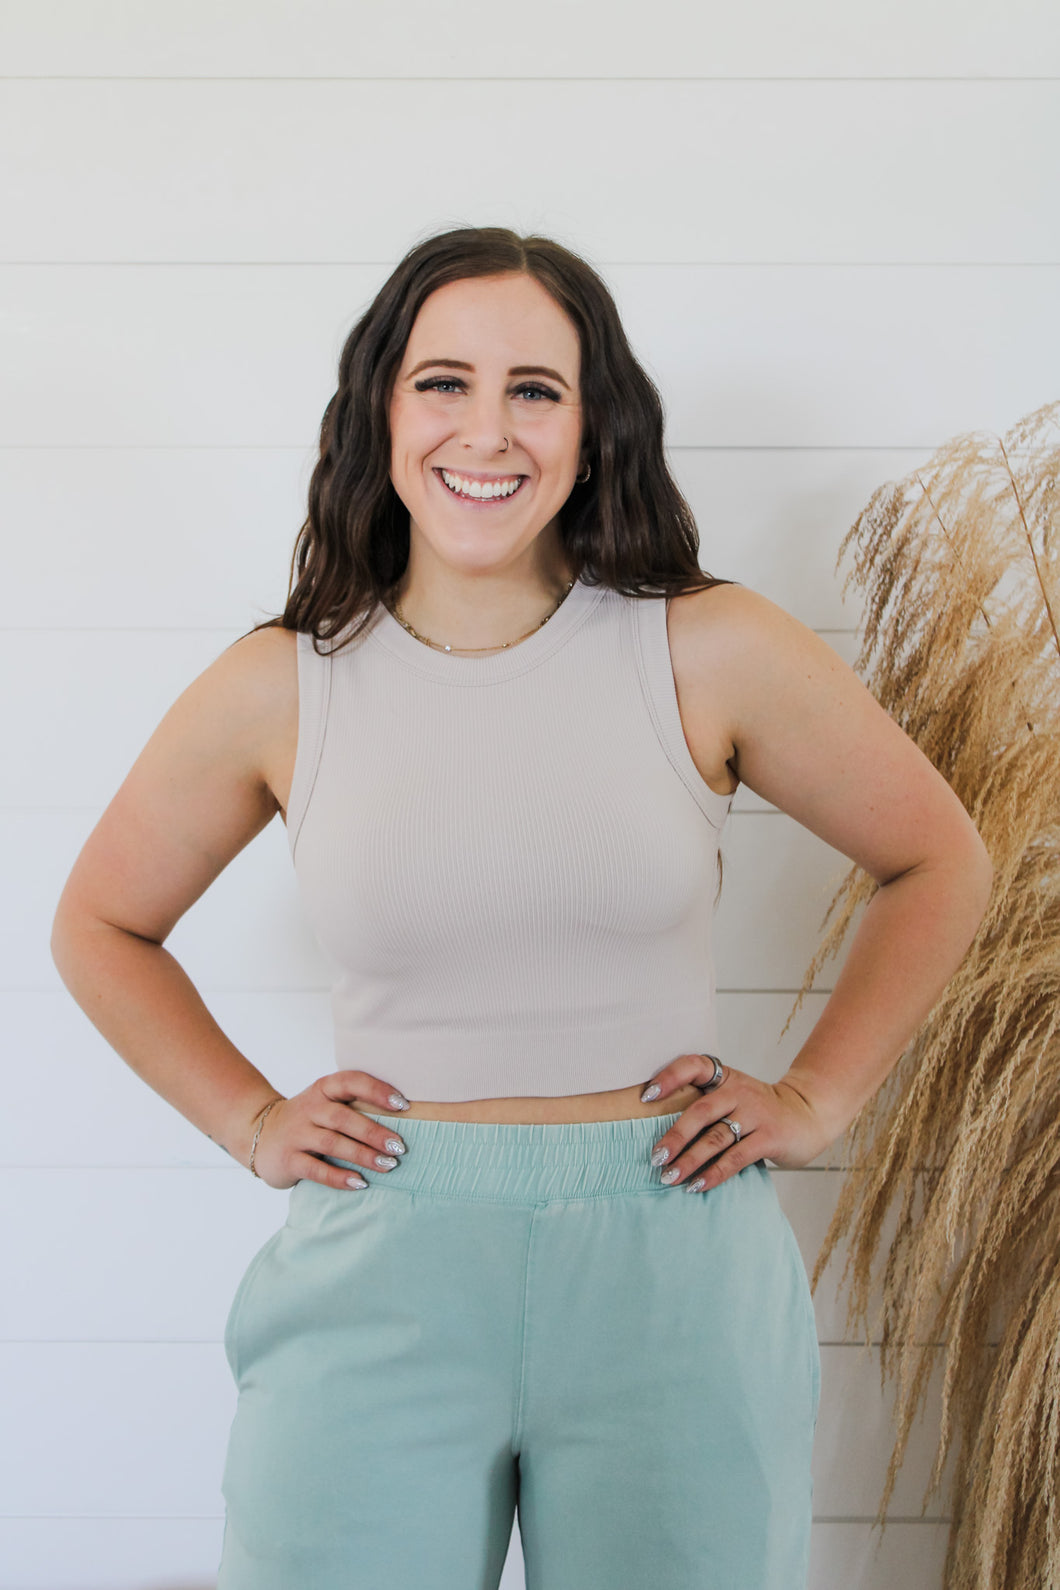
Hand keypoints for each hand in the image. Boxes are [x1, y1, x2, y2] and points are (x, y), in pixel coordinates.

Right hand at [248, 1070, 411, 1190]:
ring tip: (388, 1165)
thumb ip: (354, 1105)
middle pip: (344, 1118)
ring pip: (332, 1143)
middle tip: (400, 1147)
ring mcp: (297, 1134)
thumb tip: (405, 1118)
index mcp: (323, 1089)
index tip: (403, 1105)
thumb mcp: (326, 1103)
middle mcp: (309, 1108)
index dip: (377, 1091)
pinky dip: (339, 1177)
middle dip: (374, 1132)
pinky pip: (316, 1170)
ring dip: (362, 1155)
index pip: (351, 1081)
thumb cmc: (308, 1119)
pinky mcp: (288, 1159)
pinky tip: (360, 1183)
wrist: (259, 1133)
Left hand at [640, 1053, 840, 1192]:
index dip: (669, 1077)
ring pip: (716, 1138)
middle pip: (700, 1111)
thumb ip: (706, 1106)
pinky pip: (736, 1158)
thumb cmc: (760, 1110)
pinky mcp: (770, 1137)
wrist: (809, 1114)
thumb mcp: (735, 1096)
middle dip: (675, 1136)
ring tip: (669, 1177)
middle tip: (656, 1157)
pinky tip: (697, 1186)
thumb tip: (661, 1135)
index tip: (646, 1097)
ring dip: (689, 1160)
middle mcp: (739, 1091)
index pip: (694, 1065)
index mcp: (725, 1077)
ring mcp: (756, 1113)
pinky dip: (714, 1174)